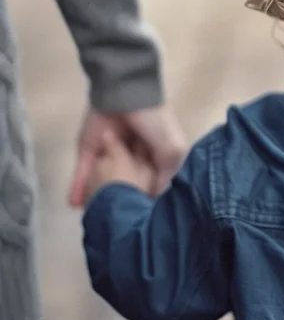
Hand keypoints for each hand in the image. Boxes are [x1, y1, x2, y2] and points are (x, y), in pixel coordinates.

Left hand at [69, 105, 185, 207]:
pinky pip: (82, 171)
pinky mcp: (88, 149)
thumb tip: (154, 198)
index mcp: (155, 153)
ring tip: (94, 218)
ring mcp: (108, 152)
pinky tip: (74, 204)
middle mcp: (132, 155)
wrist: (126, 95)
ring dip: (97, 196)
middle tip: (116, 224)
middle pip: (125, 181)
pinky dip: (77, 187)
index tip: (143, 218)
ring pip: (102, 179)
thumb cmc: (155, 123)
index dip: (146, 196)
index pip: (150, 180)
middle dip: (122, 199)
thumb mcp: (173, 149)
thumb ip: (166, 176)